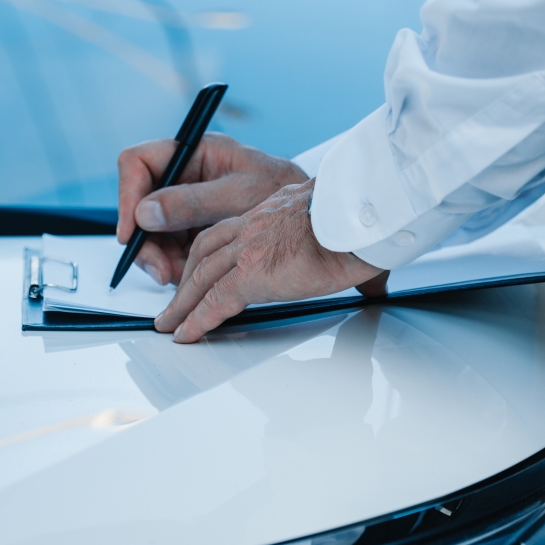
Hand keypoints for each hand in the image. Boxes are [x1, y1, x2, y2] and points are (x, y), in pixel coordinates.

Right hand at [116, 133, 307, 285]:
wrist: (316, 216)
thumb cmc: (287, 192)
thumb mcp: (240, 196)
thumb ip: (193, 202)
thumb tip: (146, 212)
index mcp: (196, 152)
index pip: (139, 162)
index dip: (128, 195)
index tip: (133, 230)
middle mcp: (187, 174)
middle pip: (140, 203)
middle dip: (146, 239)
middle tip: (161, 269)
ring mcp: (189, 202)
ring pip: (152, 230)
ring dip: (161, 258)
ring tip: (181, 277)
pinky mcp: (195, 226)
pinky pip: (170, 246)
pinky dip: (175, 265)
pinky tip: (190, 277)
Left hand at [154, 179, 386, 342]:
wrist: (362, 216)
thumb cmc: (362, 220)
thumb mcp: (344, 229)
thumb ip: (346, 253)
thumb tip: (374, 284)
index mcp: (272, 210)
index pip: (230, 232)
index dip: (212, 254)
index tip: (203, 272)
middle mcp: (254, 224)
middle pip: (206, 252)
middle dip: (187, 278)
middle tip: (175, 302)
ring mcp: (250, 248)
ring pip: (202, 276)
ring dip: (182, 302)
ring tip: (171, 324)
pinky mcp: (253, 273)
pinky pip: (215, 301)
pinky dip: (196, 320)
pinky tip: (186, 335)